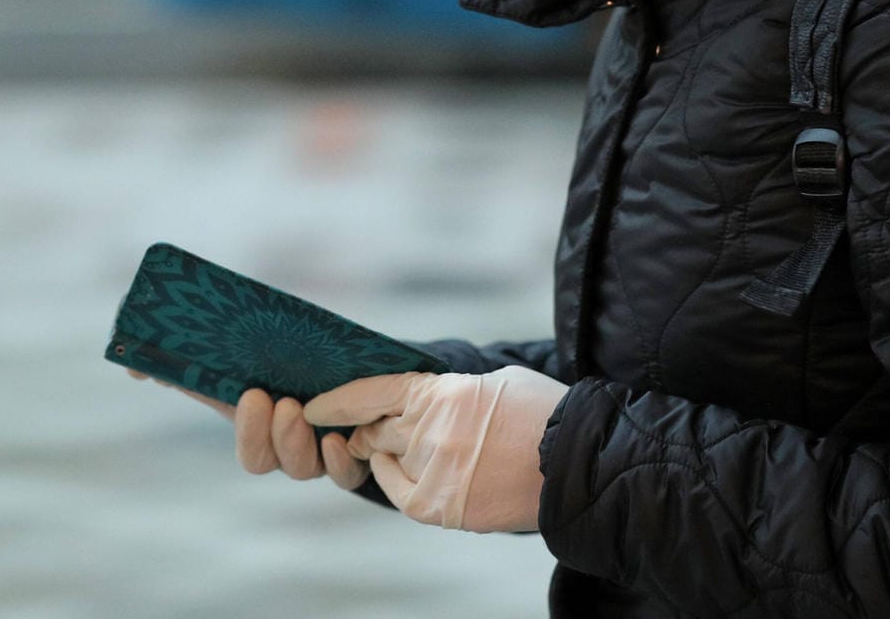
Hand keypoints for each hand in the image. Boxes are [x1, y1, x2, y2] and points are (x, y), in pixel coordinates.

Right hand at [124, 368, 370, 490]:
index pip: (252, 453)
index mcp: (264, 431)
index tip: (251, 394)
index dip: (250, 433)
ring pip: (309, 469)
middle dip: (269, 436)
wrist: (355, 362)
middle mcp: (292, 449)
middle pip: (273, 463)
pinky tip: (340, 439)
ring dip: (300, 441)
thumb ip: (183, 359)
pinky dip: (343, 461)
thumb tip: (132, 364)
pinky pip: (350, 473)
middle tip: (277, 400)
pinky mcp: (361, 449)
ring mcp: (325, 452)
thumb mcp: (240, 354)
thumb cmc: (289, 359)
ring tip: (299, 408)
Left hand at [304, 365, 569, 532]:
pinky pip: (398, 491)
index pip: (373, 393)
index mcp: (444, 394)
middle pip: (375, 429)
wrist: (577, 464)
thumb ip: (450, 390)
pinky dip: (390, 478)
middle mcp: (432, 433)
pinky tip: (395, 469)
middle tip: (360, 430)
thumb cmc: (543, 413)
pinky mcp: (442, 507)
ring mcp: (435, 473)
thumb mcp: (494, 381)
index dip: (338, 400)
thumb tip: (421, 398)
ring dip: (382, 451)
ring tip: (392, 447)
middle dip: (365, 429)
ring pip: (386, 458)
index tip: (313, 407)